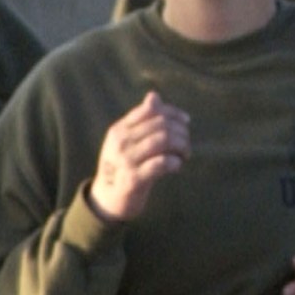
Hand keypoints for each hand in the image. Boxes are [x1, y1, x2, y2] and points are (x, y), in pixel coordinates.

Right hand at [86, 91, 189, 223]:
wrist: (108, 199)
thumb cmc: (123, 167)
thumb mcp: (127, 141)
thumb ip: (141, 120)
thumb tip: (154, 95)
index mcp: (119, 129)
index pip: (151, 110)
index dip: (173, 112)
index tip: (186, 121)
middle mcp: (121, 142)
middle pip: (160, 125)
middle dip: (181, 132)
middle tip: (186, 144)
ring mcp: (126, 160)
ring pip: (162, 141)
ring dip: (181, 146)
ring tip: (184, 154)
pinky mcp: (133, 179)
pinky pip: (161, 163)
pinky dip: (174, 162)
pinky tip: (177, 165)